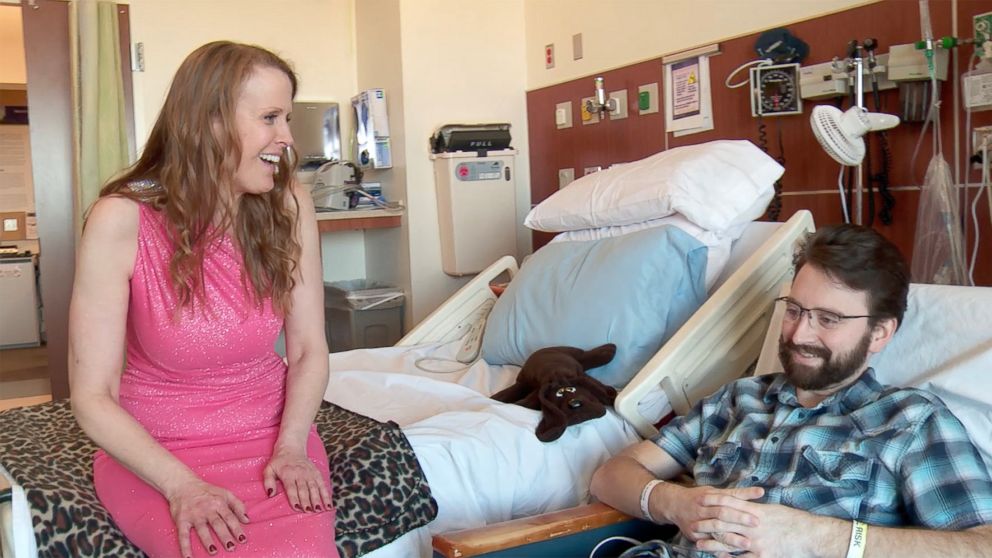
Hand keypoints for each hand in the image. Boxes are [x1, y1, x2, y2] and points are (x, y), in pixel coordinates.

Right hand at [166, 479, 248, 557]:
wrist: (183, 485)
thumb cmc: (207, 491)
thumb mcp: (225, 493)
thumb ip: (238, 505)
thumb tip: (247, 520)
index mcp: (219, 503)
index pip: (230, 518)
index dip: (237, 529)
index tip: (243, 539)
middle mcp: (207, 509)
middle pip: (218, 524)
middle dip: (225, 536)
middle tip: (231, 547)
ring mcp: (194, 515)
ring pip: (202, 530)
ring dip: (208, 541)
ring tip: (214, 552)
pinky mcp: (182, 520)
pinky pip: (183, 535)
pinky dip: (185, 547)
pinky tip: (188, 557)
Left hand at [263, 446, 331, 513]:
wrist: (292, 447)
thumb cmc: (278, 461)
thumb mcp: (269, 469)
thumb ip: (268, 481)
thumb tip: (270, 494)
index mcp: (288, 474)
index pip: (292, 488)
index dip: (294, 498)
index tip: (297, 508)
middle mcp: (300, 474)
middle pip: (304, 489)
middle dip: (307, 501)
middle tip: (310, 511)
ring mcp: (310, 474)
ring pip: (315, 488)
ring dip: (318, 499)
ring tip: (320, 509)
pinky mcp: (316, 473)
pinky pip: (322, 485)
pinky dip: (326, 495)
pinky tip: (328, 504)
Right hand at [656, 484, 764, 543]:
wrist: (674, 505)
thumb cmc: (700, 497)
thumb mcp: (716, 491)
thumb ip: (738, 493)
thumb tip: (761, 491)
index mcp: (708, 497)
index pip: (726, 502)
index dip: (741, 509)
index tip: (757, 517)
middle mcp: (701, 510)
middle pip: (721, 515)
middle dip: (738, 521)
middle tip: (755, 527)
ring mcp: (696, 523)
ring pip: (714, 532)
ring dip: (730, 538)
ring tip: (746, 544)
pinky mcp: (693, 536)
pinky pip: (708, 544)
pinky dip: (719, 548)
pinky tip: (730, 553)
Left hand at [692, 499, 826, 557]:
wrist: (811, 535)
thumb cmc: (794, 521)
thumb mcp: (773, 509)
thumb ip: (757, 508)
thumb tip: (746, 504)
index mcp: (756, 511)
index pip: (729, 502)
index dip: (714, 501)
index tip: (701, 500)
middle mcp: (753, 525)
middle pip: (724, 523)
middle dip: (707, 524)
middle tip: (693, 525)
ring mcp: (757, 541)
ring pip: (729, 542)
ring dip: (712, 544)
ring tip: (699, 545)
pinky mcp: (763, 556)